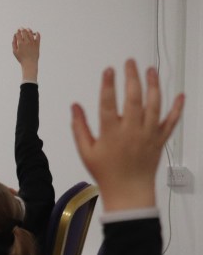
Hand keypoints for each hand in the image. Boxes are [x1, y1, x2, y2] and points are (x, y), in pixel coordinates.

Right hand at [12, 28, 39, 81]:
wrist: (30, 63)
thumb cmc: (21, 58)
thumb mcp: (14, 51)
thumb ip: (13, 43)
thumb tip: (14, 36)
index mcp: (20, 44)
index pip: (18, 34)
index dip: (17, 31)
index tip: (17, 31)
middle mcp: (27, 42)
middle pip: (24, 32)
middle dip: (22, 29)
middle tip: (21, 28)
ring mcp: (33, 43)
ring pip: (31, 33)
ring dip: (28, 30)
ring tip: (27, 29)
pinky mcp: (37, 44)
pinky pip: (38, 36)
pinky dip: (37, 33)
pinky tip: (35, 33)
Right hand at [71, 60, 183, 211]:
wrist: (129, 191)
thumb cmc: (106, 172)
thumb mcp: (86, 151)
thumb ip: (79, 127)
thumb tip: (75, 106)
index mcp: (111, 134)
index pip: (108, 104)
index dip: (108, 85)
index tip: (109, 71)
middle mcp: (131, 131)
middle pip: (134, 99)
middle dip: (132, 78)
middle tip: (129, 63)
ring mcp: (148, 135)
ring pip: (154, 105)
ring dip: (154, 85)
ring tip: (151, 70)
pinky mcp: (160, 140)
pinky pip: (171, 121)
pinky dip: (177, 108)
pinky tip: (180, 95)